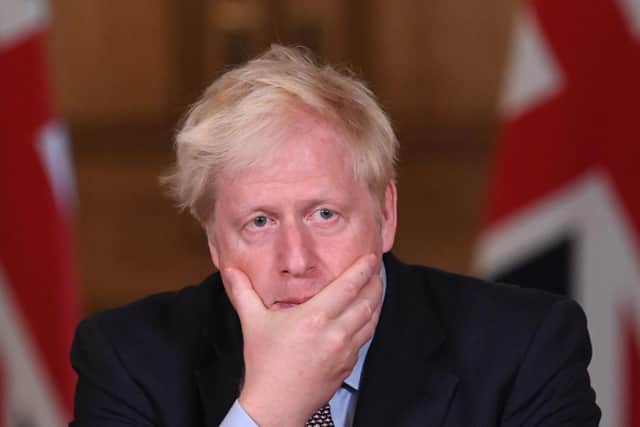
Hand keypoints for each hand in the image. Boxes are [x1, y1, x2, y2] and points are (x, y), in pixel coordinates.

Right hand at [221, 253, 382, 426]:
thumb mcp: (252, 323)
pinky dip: (369, 323)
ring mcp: (345, 351)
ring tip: (375, 288)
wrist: (276, 406)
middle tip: (375, 269)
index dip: (363, 269)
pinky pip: (366, 338)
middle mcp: (335, 333)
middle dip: (375, 282)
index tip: (370, 257)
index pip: (349, 286)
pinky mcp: (348, 365)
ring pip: (371, 320)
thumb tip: (229, 270)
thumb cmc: (264, 364)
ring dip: (376, 302)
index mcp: (315, 318)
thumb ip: (243, 292)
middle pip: (367, 301)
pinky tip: (365, 316)